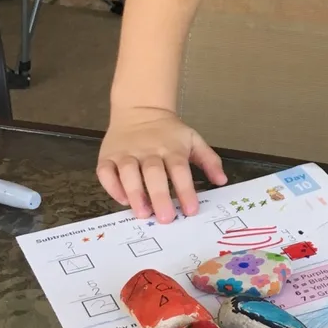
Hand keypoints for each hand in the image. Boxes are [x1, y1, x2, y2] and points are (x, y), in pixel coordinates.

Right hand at [97, 106, 226, 221]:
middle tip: (166, 218)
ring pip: (128, 172)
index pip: (180, 169)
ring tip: (143, 213)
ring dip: (135, 193)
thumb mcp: (193, 139)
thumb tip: (222, 180)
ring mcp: (126, 153)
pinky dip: (112, 186)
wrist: (140, 109)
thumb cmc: (169, 132)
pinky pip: (106, 172)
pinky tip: (123, 200)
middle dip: (160, 196)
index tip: (191, 210)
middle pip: (154, 173)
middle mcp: (148, 151)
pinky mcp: (107, 156)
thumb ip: (209, 160)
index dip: (186, 190)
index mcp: (171, 148)